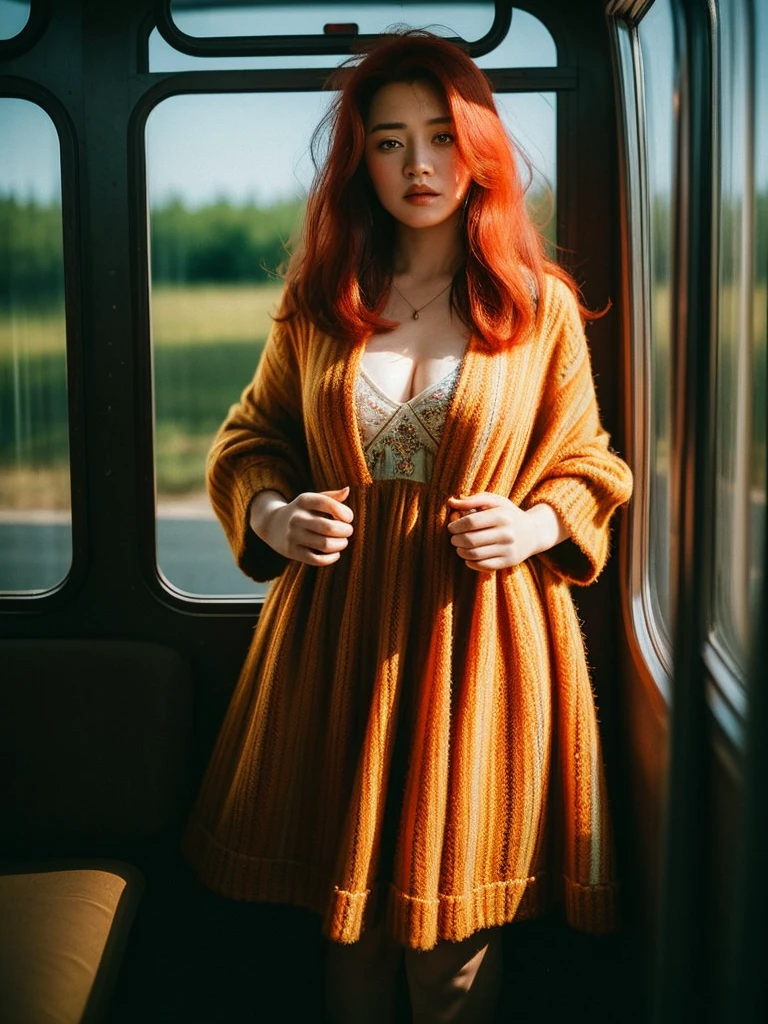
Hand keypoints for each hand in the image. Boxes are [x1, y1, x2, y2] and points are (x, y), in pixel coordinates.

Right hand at [249, 487, 353, 566]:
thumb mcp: (312, 500)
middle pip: (328, 527)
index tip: (349, 517)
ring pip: (325, 544)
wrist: (273, 525)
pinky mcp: (292, 552)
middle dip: (345, 531)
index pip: (327, 503)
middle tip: (348, 531)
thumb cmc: (302, 511)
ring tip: (343, 542)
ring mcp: (293, 536)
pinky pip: (316, 559)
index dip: (344, 511)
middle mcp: (296, 518)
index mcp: (303, 501)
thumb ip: (331, 497)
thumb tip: (347, 490)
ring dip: (341, 544)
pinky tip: (336, 553)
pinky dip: (331, 558)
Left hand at [447, 493, 566, 570]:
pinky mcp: (508, 562)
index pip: (471, 522)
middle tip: (454, 539)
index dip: (456, 525)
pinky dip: (470, 562)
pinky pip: (482, 566)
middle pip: (470, 539)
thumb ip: (473, 500)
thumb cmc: (508, 514)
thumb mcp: (495, 501)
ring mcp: (508, 549)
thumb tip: (451, 502)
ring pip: (474, 554)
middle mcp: (507, 533)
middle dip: (456, 540)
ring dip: (461, 551)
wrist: (533, 533)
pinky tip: (468, 557)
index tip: (451, 527)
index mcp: (502, 516)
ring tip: (459, 547)